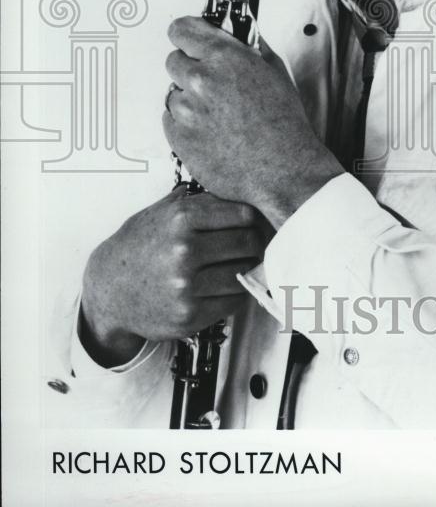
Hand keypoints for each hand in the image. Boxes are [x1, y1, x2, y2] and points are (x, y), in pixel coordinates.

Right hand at [79, 188, 267, 366]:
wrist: (108, 291)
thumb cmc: (138, 247)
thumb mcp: (161, 212)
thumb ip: (199, 200)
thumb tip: (240, 190)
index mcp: (181, 219)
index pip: (243, 215)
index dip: (254, 219)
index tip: (256, 224)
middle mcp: (184, 251)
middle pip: (248, 244)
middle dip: (256, 244)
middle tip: (255, 246)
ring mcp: (187, 286)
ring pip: (243, 274)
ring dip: (248, 270)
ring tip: (242, 265)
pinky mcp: (189, 315)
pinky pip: (233, 301)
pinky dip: (236, 293)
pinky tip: (227, 285)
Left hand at [162, 16, 342, 228]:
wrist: (283, 169)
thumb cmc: (284, 124)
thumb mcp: (275, 72)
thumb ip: (249, 48)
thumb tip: (235, 35)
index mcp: (225, 58)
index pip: (181, 29)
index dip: (187, 35)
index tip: (189, 40)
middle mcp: (200, 80)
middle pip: (174, 61)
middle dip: (191, 69)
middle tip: (213, 85)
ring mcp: (186, 111)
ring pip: (173, 93)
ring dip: (189, 100)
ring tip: (218, 115)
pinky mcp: (178, 138)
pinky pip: (171, 121)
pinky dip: (186, 125)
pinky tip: (212, 131)